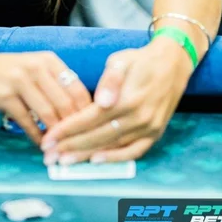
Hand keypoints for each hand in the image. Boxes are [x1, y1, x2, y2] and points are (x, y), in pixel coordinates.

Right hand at [0, 49, 91, 144]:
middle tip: (79, 144)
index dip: (87, 112)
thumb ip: (55, 84)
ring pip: (47, 113)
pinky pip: (26, 121)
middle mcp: (36, 67)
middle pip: (65, 102)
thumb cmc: (8, 71)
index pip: (77, 88)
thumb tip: (82, 112)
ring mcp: (19, 80)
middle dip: (74, 127)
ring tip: (62, 148)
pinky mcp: (3, 95)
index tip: (91, 130)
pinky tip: (42, 144)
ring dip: (56, 134)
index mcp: (48, 60)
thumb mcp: (34, 68)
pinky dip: (37, 136)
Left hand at [40, 39, 192, 163]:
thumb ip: (110, 80)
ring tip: (65, 161)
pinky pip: (134, 152)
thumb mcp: (121, 60)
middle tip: (49, 155)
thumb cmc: (140, 60)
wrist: (173, 64)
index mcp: (126, 99)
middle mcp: (138, 118)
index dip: (67, 130)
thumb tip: (101, 101)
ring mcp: (148, 128)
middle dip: (71, 147)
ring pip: (112, 147)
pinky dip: (115, 159)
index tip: (49, 139)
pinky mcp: (155, 133)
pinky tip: (96, 162)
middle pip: (97, 137)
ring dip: (87, 156)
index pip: (89, 119)